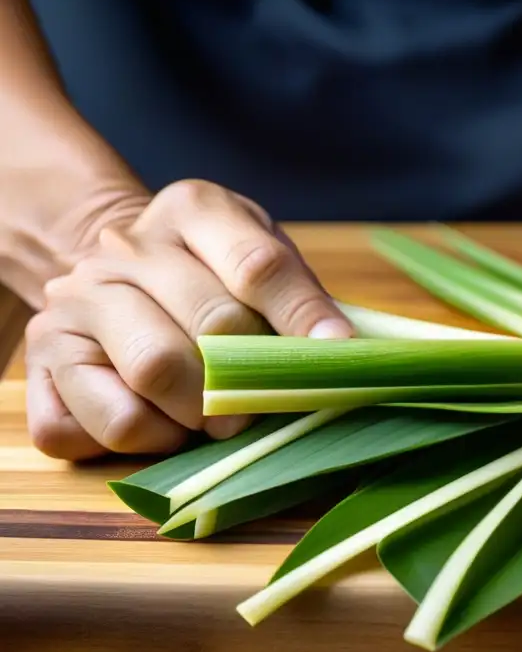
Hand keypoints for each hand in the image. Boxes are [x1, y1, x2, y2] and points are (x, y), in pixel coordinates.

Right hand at [25, 180, 352, 460]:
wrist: (116, 274)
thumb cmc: (213, 278)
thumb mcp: (262, 260)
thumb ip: (301, 298)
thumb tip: (350, 353)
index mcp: (192, 210)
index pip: (258, 266)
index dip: (305, 319)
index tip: (340, 355)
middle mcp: (124, 249)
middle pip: (212, 325)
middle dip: (253, 378)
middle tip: (264, 405)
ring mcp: (75, 303)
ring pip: (155, 372)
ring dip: (201, 413)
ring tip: (214, 418)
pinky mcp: (42, 363)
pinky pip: (103, 424)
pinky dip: (146, 441)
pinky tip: (160, 423)